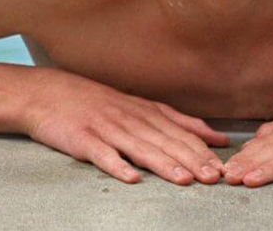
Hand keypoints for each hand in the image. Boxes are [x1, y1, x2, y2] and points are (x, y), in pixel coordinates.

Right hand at [23, 70, 229, 184]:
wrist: (50, 93)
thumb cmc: (98, 103)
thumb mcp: (142, 107)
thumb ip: (179, 122)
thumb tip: (216, 137)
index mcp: (147, 112)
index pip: (181, 133)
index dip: (203, 151)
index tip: (223, 167)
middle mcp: (131, 119)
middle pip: (166, 141)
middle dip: (192, 160)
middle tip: (213, 177)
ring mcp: (107, 128)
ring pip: (140, 148)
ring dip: (163, 164)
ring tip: (183, 179)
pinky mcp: (83, 139)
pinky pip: (102, 154)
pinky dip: (117, 166)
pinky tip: (131, 177)